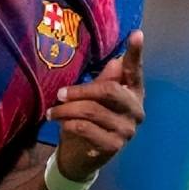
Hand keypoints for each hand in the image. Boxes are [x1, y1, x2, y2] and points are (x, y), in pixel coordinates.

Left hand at [47, 29, 144, 181]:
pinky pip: (86, 129)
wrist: (81, 156)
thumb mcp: (94, 97)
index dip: (135, 53)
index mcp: (133, 92)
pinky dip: (69, 124)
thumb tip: (116, 60)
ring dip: (66, 110)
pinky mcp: (114, 145)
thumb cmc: (89, 119)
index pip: (135, 70)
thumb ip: (105, 79)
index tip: (136, 33)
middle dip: (79, 90)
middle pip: (108, 90)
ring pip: (92, 111)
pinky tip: (61, 124)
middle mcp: (135, 110)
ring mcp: (127, 129)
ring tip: (51, 111)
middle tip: (59, 93)